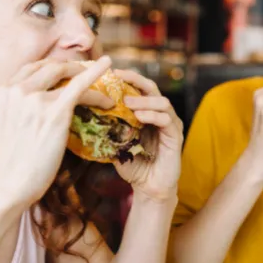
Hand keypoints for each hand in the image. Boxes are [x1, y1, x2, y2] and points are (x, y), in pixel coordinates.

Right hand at [0, 57, 114, 207]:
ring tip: (102, 81)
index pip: (32, 68)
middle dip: (71, 67)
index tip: (66, 70)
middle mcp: (17, 89)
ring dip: (86, 74)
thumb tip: (41, 104)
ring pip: (67, 74)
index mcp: (4, 91)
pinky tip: (107, 64)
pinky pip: (80, 86)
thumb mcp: (8, 123)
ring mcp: (36, 99)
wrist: (9, 183)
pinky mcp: (55, 111)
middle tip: (86, 72)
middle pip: (50, 66)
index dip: (52, 67)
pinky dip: (96, 74)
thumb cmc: (11, 161)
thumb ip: (21, 107)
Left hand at [112, 70, 182, 202]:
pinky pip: (166, 120)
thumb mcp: (116, 144)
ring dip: (143, 100)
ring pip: (162, 101)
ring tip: (126, 103)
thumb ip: (109, 129)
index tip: (111, 73)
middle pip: (152, 88)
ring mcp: (171, 124)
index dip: (127, 78)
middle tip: (119, 78)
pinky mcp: (176, 136)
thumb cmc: (133, 166)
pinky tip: (139, 117)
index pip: (139, 88)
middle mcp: (161, 114)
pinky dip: (152, 115)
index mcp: (148, 113)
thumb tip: (86, 116)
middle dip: (135, 80)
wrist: (149, 188)